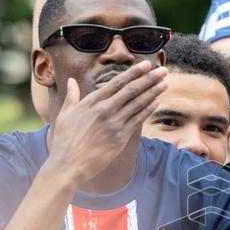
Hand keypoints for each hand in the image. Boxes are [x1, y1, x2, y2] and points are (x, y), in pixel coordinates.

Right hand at [46, 62, 167, 187]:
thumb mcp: (64, 114)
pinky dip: (148, 109)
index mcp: (91, 101)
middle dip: (149, 79)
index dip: (134, 72)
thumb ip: (72, 96)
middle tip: (163, 70)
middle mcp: (105, 109)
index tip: (146, 65)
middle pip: (132, 90)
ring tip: (164, 83)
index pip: (117, 82)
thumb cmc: (65, 140)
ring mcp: (114, 123)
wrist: (68, 165)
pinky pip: (138, 119)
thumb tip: (71, 81)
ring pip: (138, 103)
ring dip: (153, 92)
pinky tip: (157, 102)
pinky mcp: (120, 137)